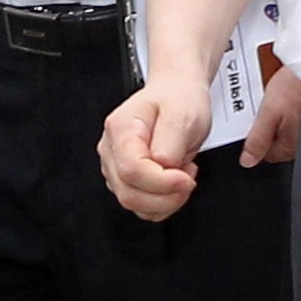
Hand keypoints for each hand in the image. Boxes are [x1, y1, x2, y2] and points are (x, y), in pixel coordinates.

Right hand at [98, 77, 208, 221]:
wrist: (176, 95)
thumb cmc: (177, 100)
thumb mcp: (184, 113)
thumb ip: (172, 140)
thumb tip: (164, 164)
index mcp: (121, 128)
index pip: (132, 170)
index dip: (162, 182)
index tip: (187, 178)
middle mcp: (112, 149)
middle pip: (129, 193)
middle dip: (167, 196)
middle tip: (188, 177)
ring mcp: (116, 166)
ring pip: (134, 203)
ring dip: (166, 199)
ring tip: (181, 174)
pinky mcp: (125, 179)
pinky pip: (142, 206)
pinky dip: (163, 202)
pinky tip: (173, 182)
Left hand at [241, 62, 300, 169]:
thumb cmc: (297, 88)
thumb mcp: (269, 113)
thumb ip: (258, 139)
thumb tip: (247, 161)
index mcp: (289, 147)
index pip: (263, 155)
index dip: (252, 138)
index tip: (247, 122)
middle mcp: (300, 142)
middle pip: (271, 142)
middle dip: (262, 126)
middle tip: (260, 107)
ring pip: (279, 128)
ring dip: (271, 115)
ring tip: (270, 98)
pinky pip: (288, 116)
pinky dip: (281, 107)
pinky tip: (280, 94)